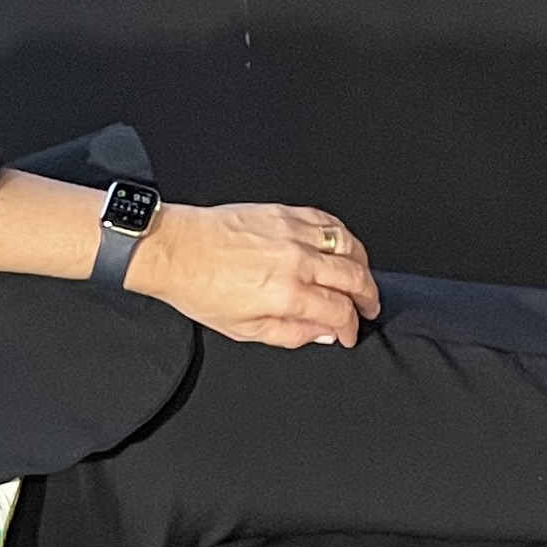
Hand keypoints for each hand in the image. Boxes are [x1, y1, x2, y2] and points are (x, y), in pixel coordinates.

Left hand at [133, 202, 381, 347]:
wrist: (177, 251)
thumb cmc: (201, 289)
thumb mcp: (244, 330)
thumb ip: (290, 334)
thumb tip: (322, 333)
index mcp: (286, 295)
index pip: (339, 311)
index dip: (351, 326)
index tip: (350, 333)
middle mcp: (296, 261)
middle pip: (353, 277)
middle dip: (368, 297)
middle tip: (369, 307)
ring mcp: (293, 233)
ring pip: (348, 246)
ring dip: (362, 265)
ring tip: (361, 278)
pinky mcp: (286, 212)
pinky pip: (328, 221)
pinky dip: (343, 236)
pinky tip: (343, 247)